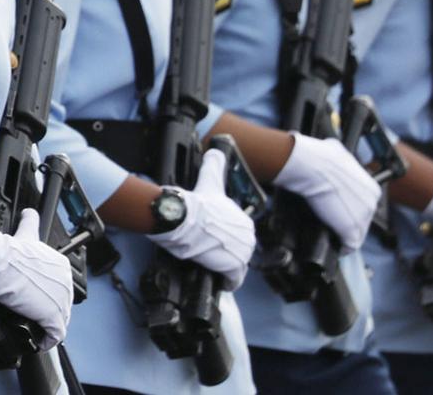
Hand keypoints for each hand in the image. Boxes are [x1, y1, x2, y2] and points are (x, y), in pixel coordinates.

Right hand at [0, 211, 74, 349]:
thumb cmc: (8, 251)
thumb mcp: (26, 232)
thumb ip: (30, 221)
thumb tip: (29, 211)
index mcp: (62, 266)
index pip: (60, 288)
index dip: (48, 297)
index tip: (34, 301)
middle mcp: (66, 283)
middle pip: (61, 305)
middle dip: (48, 314)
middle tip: (32, 317)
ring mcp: (61, 300)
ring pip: (59, 321)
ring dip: (47, 328)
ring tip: (34, 331)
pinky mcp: (53, 316)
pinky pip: (54, 335)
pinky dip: (46, 340)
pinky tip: (37, 340)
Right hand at [148, 147, 256, 287]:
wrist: (183, 216)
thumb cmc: (195, 201)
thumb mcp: (208, 180)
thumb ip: (214, 165)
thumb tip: (214, 150)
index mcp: (245, 221)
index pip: (236, 237)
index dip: (222, 239)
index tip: (208, 238)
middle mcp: (249, 237)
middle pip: (236, 252)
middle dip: (223, 254)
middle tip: (204, 251)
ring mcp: (243, 253)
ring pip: (233, 267)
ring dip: (222, 267)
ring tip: (206, 262)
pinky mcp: (234, 267)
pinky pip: (233, 280)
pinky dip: (225, 281)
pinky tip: (216, 278)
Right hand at [273, 132, 381, 249]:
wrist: (310, 165)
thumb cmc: (320, 156)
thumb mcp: (339, 152)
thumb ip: (343, 161)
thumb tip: (334, 157)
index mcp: (372, 189)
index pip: (365, 207)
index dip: (350, 211)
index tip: (338, 212)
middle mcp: (372, 203)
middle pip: (362, 222)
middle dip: (347, 224)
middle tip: (332, 224)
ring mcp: (362, 217)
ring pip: (357, 234)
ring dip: (345, 236)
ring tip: (333, 237)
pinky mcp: (350, 229)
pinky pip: (350, 245)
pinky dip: (342, 248)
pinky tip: (335, 247)